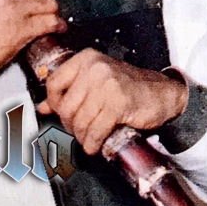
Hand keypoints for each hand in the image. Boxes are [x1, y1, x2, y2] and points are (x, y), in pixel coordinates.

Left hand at [36, 49, 187, 155]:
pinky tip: (95, 145)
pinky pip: (95, 129)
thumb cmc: (129, 87)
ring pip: (80, 120)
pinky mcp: (118, 103)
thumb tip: (43, 106)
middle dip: (69, 125)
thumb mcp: (96, 83)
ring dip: (82, 137)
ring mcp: (107, 85)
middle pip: (66, 105)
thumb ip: (69, 92)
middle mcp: (95, 68)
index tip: (60, 114)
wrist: (163, 94)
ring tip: (88, 140)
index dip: (53, 103)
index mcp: (86, 59)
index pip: (54, 83)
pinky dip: (93, 142)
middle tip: (78, 131)